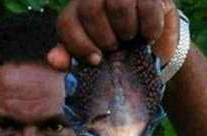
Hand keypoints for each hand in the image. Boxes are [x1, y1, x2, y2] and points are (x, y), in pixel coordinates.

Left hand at [47, 0, 179, 69]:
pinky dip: (149, 28)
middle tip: (115, 47)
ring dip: (126, 30)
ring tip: (131, 38)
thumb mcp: (93, 59)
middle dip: (104, 37)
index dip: (79, 44)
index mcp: (79, 11)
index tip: (96, 60)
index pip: (67, 21)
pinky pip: (147, 7)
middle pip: (91, 8)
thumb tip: (53, 60)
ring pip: (119, 4)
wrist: (154, 49)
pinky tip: (149, 35)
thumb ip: (70, 58)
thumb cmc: (118, 55)